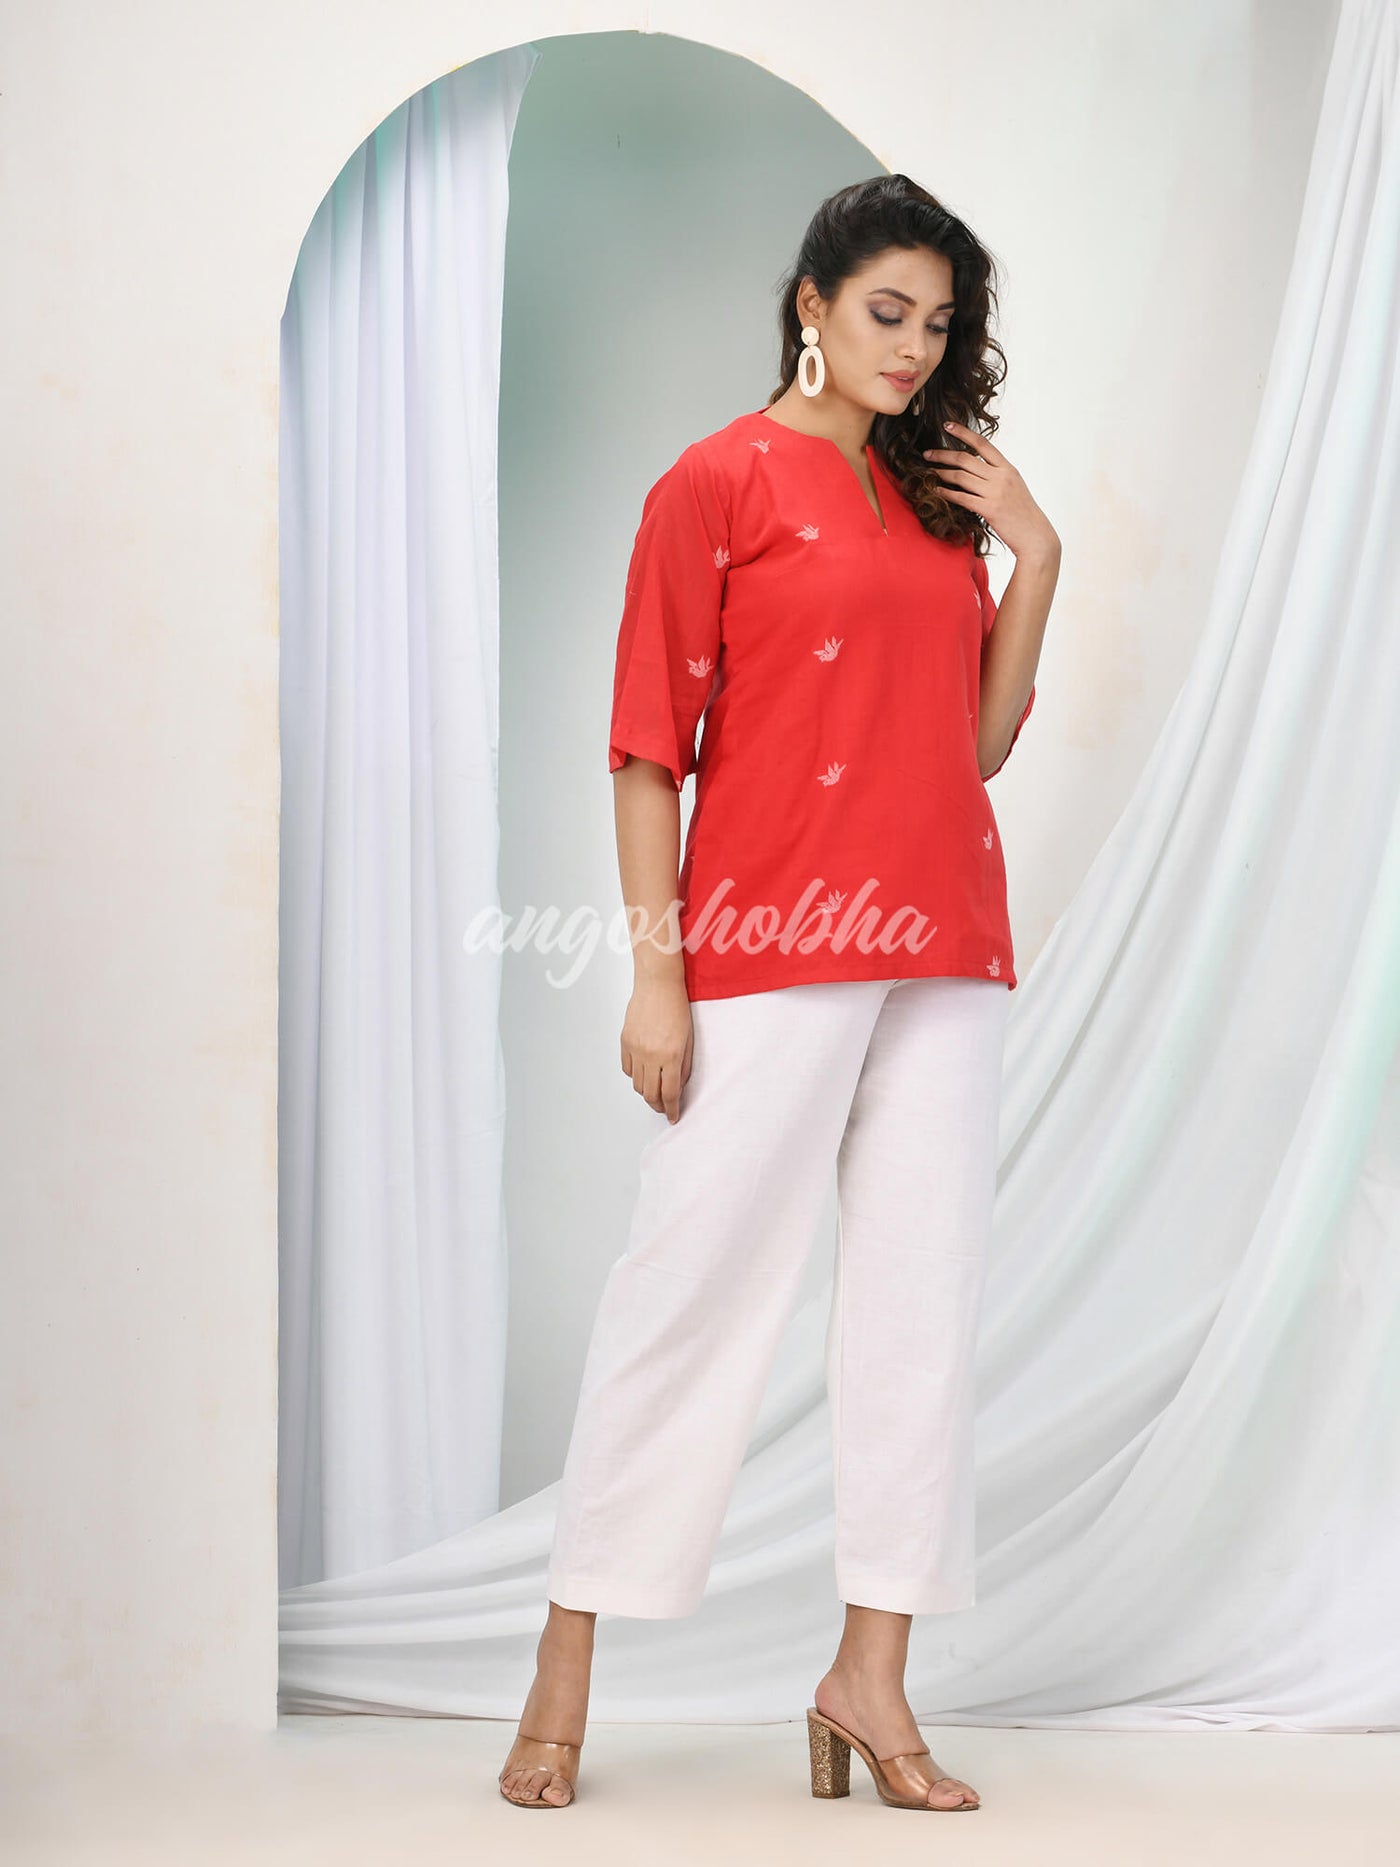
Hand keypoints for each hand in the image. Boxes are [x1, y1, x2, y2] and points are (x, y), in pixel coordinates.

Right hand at [620, 973, 693, 1121]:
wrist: (658, 984)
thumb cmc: (677, 1006)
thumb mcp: (689, 1039)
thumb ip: (684, 1065)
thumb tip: (678, 1086)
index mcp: (671, 1056)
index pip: (670, 1093)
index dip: (672, 1109)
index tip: (673, 1117)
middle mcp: (650, 1055)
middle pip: (650, 1094)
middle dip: (658, 1106)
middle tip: (664, 1108)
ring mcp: (635, 1049)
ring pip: (637, 1084)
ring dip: (646, 1093)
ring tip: (655, 1092)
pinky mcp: (625, 1042)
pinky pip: (627, 1069)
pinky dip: (635, 1076)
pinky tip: (643, 1074)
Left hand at [923, 420, 1058, 559]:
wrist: (1035, 535)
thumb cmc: (1023, 513)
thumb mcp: (1014, 486)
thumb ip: (997, 475)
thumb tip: (976, 469)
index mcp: (1007, 468)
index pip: (983, 444)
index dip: (963, 432)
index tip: (947, 425)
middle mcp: (1001, 477)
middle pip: (966, 459)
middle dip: (943, 454)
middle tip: (927, 454)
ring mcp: (996, 492)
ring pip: (961, 477)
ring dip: (941, 473)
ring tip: (928, 472)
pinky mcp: (990, 509)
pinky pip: (962, 498)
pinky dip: (947, 493)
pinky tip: (937, 491)